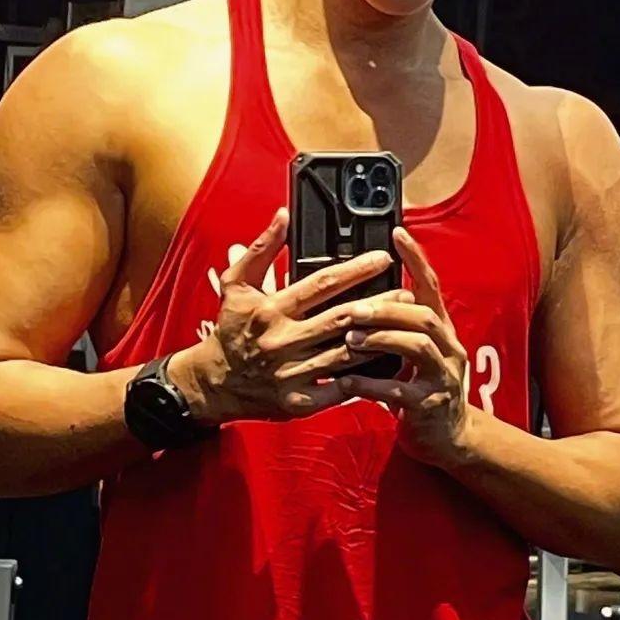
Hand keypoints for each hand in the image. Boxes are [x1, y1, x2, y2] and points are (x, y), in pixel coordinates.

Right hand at [169, 208, 413, 424]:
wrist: (214, 384)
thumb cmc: (231, 330)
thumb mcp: (236, 284)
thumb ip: (261, 248)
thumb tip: (283, 216)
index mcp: (270, 310)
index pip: (321, 285)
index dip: (356, 270)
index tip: (382, 259)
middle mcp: (282, 341)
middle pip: (341, 318)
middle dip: (378, 304)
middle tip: (404, 293)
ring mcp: (291, 375)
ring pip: (346, 354)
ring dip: (378, 339)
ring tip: (402, 325)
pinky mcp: (298, 403)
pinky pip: (338, 390)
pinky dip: (362, 378)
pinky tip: (382, 364)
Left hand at [337, 226, 483, 468]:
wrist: (446, 437)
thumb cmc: (417, 387)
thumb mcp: (409, 352)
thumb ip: (391, 327)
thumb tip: (356, 299)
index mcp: (440, 328)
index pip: (431, 285)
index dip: (416, 258)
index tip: (397, 233)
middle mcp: (448, 347)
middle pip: (423, 314)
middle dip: (387, 308)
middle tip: (353, 308)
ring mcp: (443, 376)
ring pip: (418, 345)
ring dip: (381, 338)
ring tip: (350, 340)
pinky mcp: (430, 405)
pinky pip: (400, 391)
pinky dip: (370, 384)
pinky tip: (347, 381)